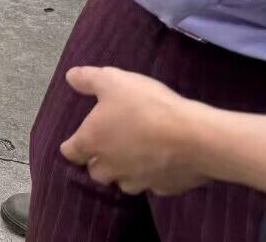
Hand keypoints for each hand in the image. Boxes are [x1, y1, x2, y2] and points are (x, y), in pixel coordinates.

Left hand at [60, 67, 206, 195]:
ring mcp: (138, 181)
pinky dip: (152, 176)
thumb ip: (87, 79)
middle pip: (96, 172)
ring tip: (133, 157)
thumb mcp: (113, 81)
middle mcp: (111, 167)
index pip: (70, 152)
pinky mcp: (164, 188)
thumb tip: (70, 77)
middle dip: (98, 162)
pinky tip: (161, 162)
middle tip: (107, 147)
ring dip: (124, 172)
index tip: (76, 141)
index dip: (72, 146)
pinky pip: (152, 185)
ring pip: (123, 183)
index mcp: (92, 142)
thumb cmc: (146, 106)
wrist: (195, 137)